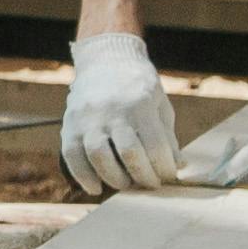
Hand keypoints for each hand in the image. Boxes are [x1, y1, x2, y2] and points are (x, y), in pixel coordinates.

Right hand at [59, 31, 181, 195]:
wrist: (106, 61)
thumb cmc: (139, 87)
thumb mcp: (160, 105)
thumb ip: (167, 136)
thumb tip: (177, 166)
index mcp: (140, 104)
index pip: (155, 145)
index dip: (164, 167)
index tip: (169, 176)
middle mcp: (112, 110)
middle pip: (129, 153)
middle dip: (144, 176)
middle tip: (151, 184)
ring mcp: (88, 117)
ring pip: (99, 156)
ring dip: (115, 178)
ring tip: (126, 184)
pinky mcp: (70, 123)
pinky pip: (72, 155)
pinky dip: (83, 176)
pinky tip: (96, 188)